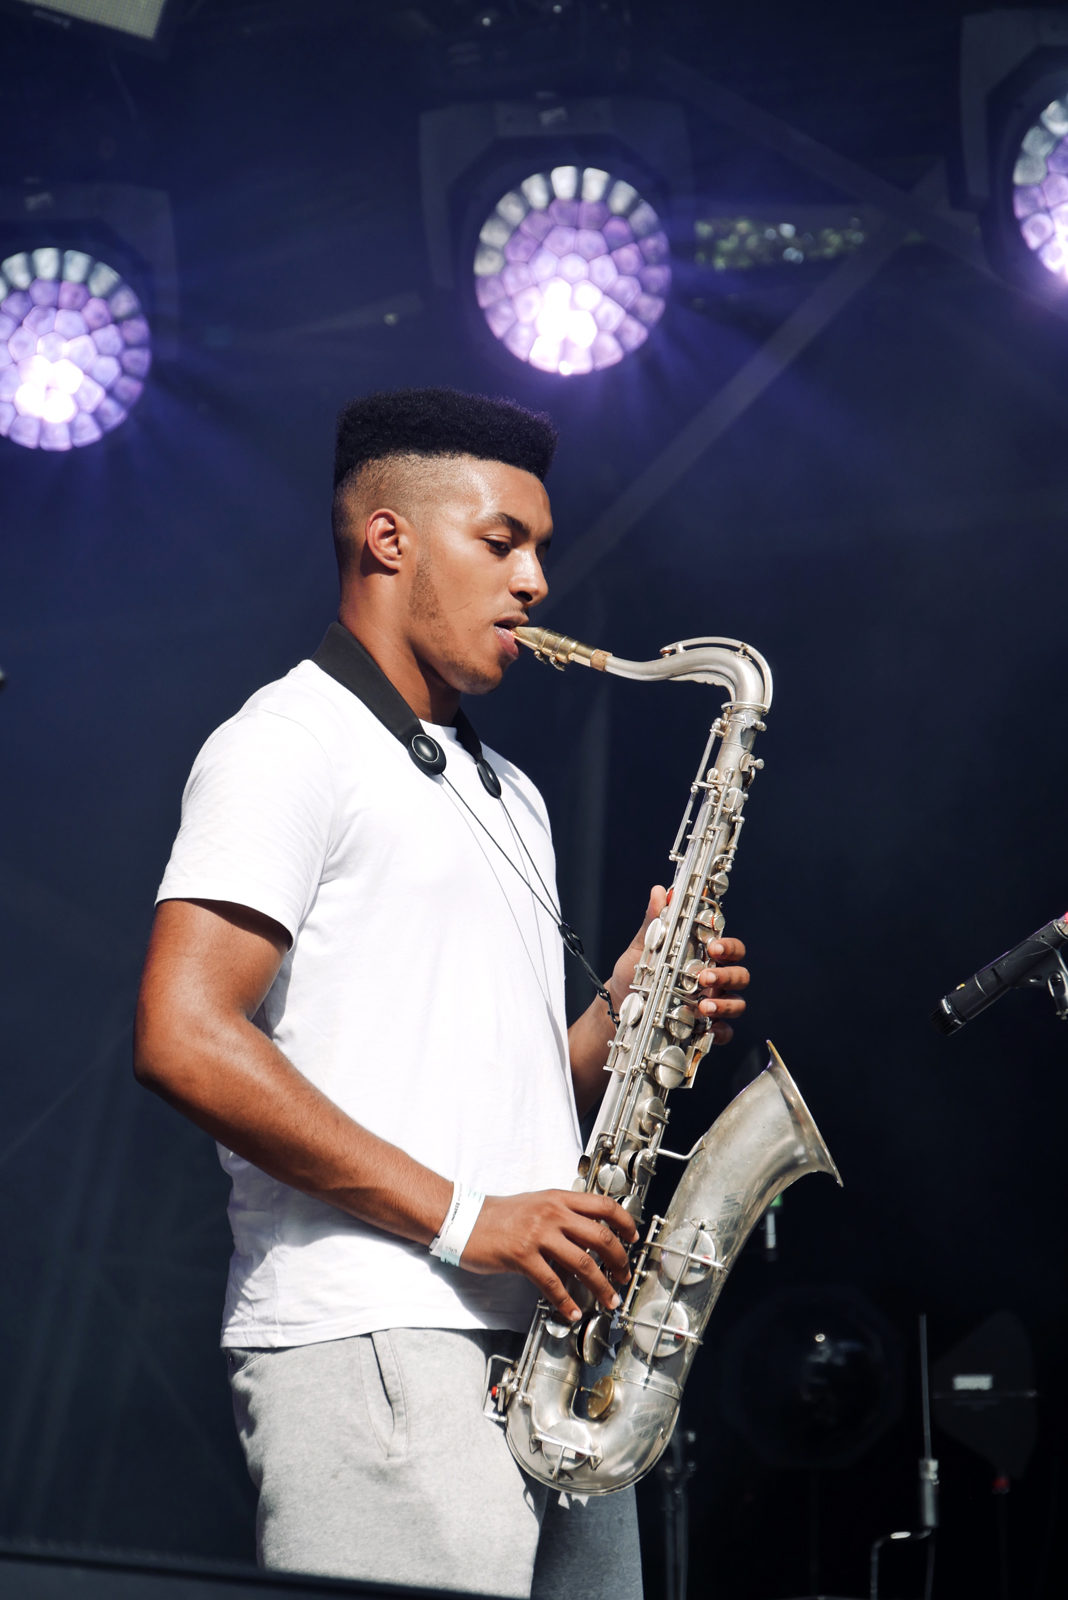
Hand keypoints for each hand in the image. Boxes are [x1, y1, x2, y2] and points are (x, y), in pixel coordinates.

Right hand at [462, 1189, 637, 1320]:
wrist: (464, 1219)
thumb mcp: (537, 1204)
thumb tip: (590, 1237)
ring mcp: (538, 1234)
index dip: (625, 1222)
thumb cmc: (500, 1214)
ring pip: (583, 1263)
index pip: (603, 1205)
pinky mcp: (523, 1256)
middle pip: (601, 1236)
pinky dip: (567, 1302)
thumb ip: (563, 1215)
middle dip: (619, 1260)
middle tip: (624, 1276)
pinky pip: (553, 1283)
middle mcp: (553, 1213)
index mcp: (559, 1198)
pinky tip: (573, 1313)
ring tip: (610, 1300)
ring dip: (601, 1286)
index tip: (633, 1238)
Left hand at [608, 885, 748, 1046]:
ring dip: (725, 1005)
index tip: (713, 947)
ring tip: (702, 1007)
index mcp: (703, 957)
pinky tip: (706, 1030)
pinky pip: (725, 1033)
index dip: (728, 946)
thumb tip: (659, 892)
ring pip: (737, 1003)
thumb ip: (653, 923)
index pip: (729, 948)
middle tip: (704, 978)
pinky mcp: (706, 1030)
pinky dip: (720, 1032)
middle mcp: (713, 980)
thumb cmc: (635, 976)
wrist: (620, 1011)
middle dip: (727, 975)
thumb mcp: (641, 949)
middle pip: (740, 974)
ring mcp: (713, 1005)